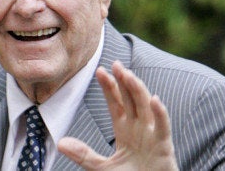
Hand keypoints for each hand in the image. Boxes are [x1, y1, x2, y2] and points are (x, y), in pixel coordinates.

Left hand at [58, 61, 177, 169]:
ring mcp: (153, 135)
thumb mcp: (102, 168)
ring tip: (128, 75)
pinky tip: (155, 99)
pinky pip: (163, 127)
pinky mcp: (164, 147)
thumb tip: (60, 143)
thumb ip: (83, 155)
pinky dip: (160, 113)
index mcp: (125, 130)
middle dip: (123, 81)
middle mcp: (139, 128)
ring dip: (138, 90)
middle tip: (114, 64)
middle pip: (131, 99)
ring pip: (146, 107)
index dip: (109, 87)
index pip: (116, 103)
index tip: (99, 71)